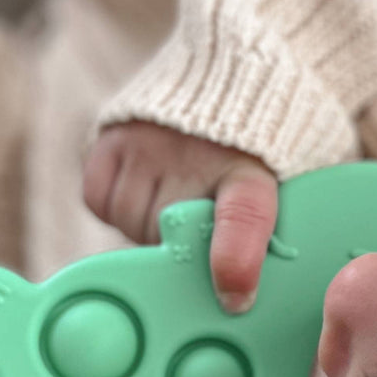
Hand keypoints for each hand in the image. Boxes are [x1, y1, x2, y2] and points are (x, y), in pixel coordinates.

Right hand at [83, 121, 277, 313]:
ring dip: (145, 227)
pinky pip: (99, 200)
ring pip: (130, 223)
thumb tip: (238, 298)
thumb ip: (259, 236)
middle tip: (197, 225)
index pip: (244, 218)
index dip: (235, 264)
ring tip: (170, 200)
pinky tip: (141, 189)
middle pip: (169, 239)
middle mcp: (197, 155)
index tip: (233, 300)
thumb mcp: (276, 188)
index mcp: (253, 171)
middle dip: (179, 245)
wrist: (236, 76)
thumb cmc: (256, 151)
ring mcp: (151, 145)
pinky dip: (114, 206)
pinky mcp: (114, 137)